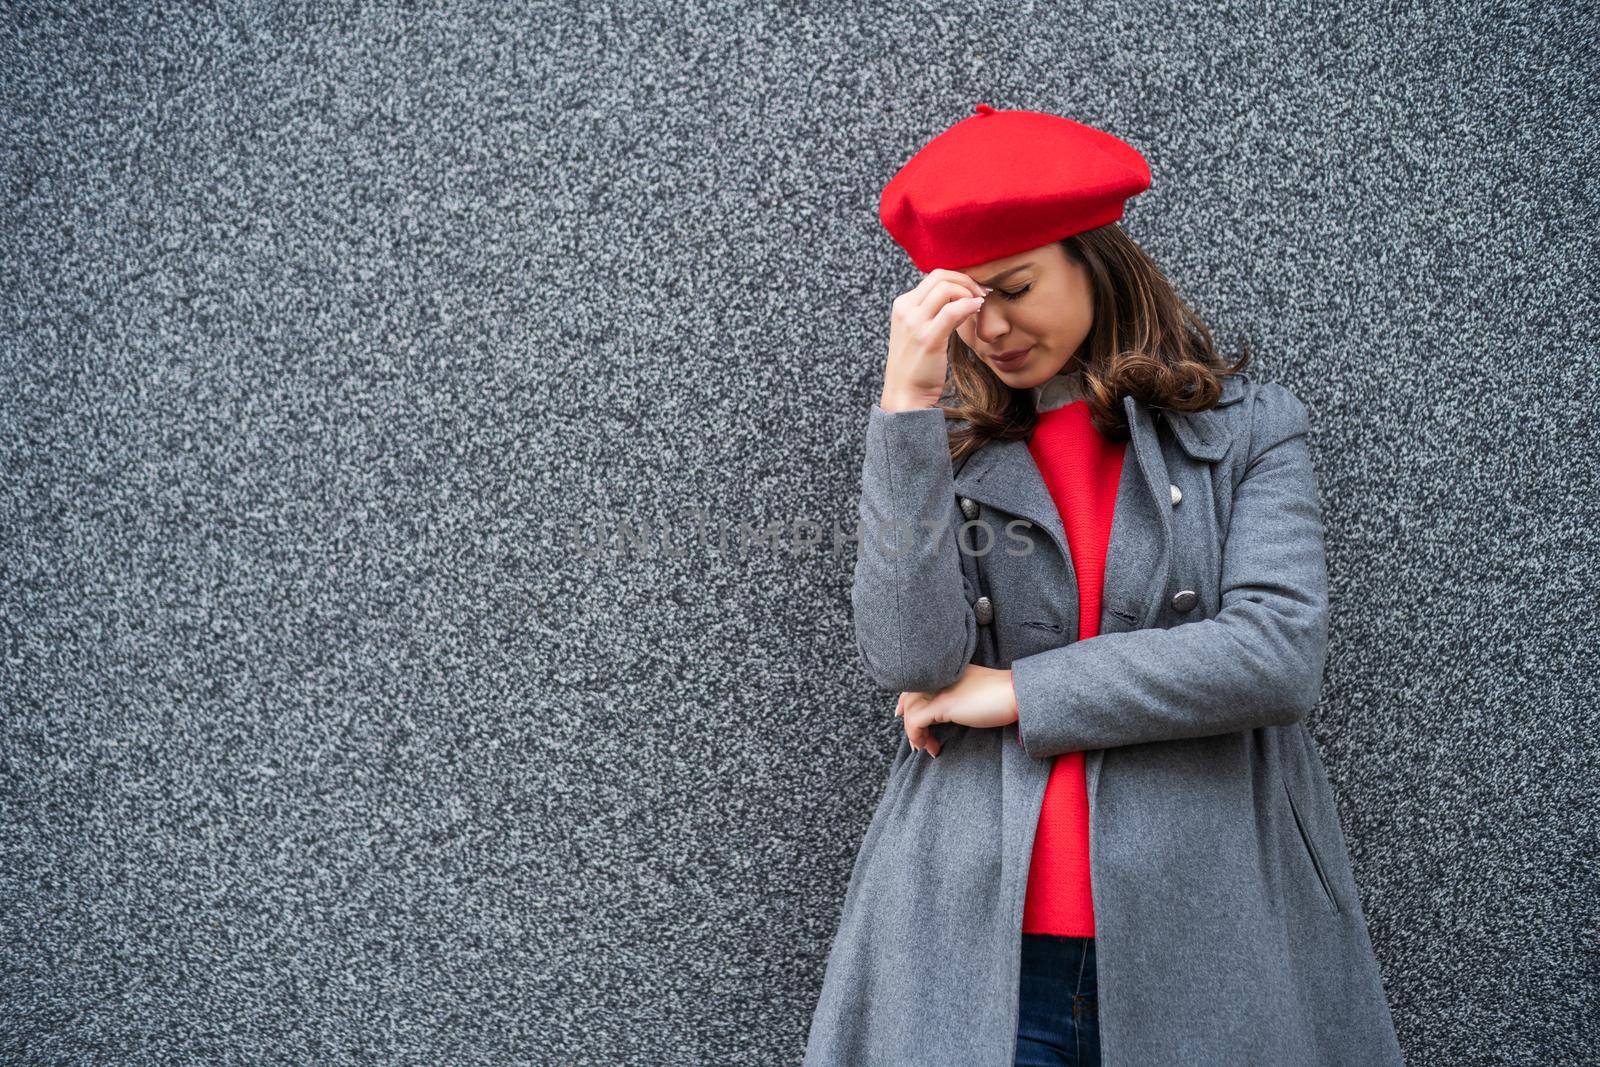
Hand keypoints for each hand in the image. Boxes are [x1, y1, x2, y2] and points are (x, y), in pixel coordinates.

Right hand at [880, 270, 991, 411]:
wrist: (905, 394)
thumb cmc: (917, 366)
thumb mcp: (920, 332)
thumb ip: (936, 313)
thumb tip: (962, 298)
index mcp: (902, 305)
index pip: (933, 277)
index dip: (958, 278)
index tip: (974, 289)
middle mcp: (905, 310)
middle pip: (940, 276)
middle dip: (966, 280)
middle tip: (981, 293)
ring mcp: (914, 323)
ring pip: (946, 288)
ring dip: (969, 292)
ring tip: (979, 303)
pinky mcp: (927, 338)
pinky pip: (952, 311)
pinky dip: (969, 305)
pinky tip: (978, 308)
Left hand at [895, 664, 1018, 756]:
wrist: (1018, 694)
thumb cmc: (1003, 695)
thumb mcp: (975, 690)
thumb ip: (959, 694)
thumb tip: (948, 709)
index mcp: (947, 670)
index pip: (916, 681)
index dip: (905, 699)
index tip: (901, 714)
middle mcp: (940, 676)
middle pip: (909, 697)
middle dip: (907, 720)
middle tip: (917, 742)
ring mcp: (940, 688)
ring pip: (911, 710)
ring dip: (914, 733)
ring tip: (928, 748)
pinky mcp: (943, 704)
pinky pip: (916, 721)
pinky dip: (918, 737)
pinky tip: (931, 748)